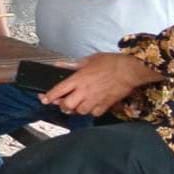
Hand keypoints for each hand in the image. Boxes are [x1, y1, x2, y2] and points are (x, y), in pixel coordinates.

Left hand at [42, 52, 159, 116]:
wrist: (129, 70)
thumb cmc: (111, 63)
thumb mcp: (88, 59)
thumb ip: (72, 65)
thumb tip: (59, 65)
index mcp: (78, 79)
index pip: (58, 90)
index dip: (49, 96)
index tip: (44, 99)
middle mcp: (84, 91)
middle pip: (66, 106)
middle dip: (62, 105)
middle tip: (63, 101)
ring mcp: (94, 100)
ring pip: (79, 112)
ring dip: (76, 109)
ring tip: (79, 102)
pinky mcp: (105, 105)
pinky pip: (94, 114)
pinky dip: (91, 111)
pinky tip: (92, 104)